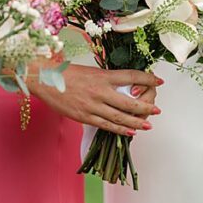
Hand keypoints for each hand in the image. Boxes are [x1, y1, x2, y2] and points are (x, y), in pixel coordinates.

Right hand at [31, 64, 161, 135]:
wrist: (44, 79)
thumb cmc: (66, 73)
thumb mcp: (91, 71)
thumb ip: (107, 79)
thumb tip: (124, 86)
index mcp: (103, 76)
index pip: (132, 76)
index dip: (148, 78)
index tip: (159, 81)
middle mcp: (100, 91)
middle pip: (130, 102)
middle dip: (146, 107)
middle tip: (157, 111)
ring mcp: (92, 105)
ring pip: (120, 117)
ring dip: (137, 123)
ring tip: (148, 125)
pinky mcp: (84, 117)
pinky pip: (106, 125)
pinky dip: (120, 130)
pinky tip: (130, 132)